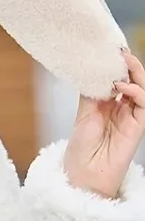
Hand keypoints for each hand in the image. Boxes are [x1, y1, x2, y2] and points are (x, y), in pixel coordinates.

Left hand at [64, 51, 144, 198]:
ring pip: (142, 90)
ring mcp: (132, 117)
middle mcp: (123, 108)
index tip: (110, 48)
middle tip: (120, 50)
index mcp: (109, 103)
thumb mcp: (84, 111)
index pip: (118, 78)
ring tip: (123, 61)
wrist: (84, 172)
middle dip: (129, 65)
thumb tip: (91, 69)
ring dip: (135, 74)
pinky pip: (144, 106)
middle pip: (134, 82)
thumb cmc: (82, 144)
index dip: (117, 65)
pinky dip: (135, 92)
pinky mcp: (138, 127)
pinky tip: (122, 86)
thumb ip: (91, 91)